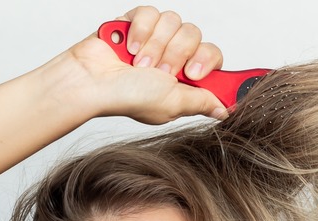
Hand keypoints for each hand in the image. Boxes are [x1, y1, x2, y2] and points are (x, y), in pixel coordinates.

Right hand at [55, 6, 225, 123]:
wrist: (93, 82)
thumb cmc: (127, 98)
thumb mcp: (173, 104)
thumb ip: (202, 102)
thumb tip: (225, 110)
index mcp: (185, 78)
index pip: (214, 58)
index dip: (208, 62)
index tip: (195, 73)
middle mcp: (173, 56)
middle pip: (196, 36)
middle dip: (176, 55)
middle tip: (159, 72)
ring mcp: (155, 38)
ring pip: (175, 22)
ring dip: (156, 46)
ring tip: (139, 63)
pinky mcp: (137, 22)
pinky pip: (153, 13)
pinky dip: (141, 31)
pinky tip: (128, 47)